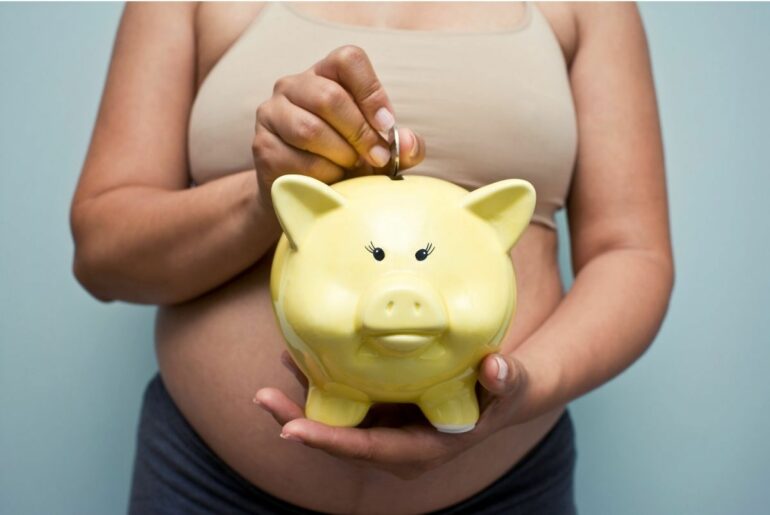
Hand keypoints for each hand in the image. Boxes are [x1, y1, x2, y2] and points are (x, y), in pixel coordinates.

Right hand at [252, 45, 425, 208]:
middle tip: (377, 157)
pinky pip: (297, 161)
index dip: (372, 92)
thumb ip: (402, 147)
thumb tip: (409, 142)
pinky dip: (323, 176)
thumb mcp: (381, 152)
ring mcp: (272, 113)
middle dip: (360, 132)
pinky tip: (330, 180)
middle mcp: (293, 85)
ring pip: (310, 130)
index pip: (348, 60)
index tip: (387, 125)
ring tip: (351, 168)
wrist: (305, 194)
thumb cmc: (348, 163)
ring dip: (341, 156)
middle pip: (329, 97)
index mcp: (326, 74)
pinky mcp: (263, 146)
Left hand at [253, 351, 529, 479]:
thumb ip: (507, 379)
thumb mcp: (511, 386)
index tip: (291, 431)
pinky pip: (346, 404)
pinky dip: (322, 385)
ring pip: (337, 422)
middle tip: (261, 398)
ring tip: (272, 371)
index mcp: (423, 449)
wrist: (502, 393)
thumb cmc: (506, 392)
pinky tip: (300, 358)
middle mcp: (398, 446)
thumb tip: (496, 368)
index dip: (330, 441)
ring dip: (303, 402)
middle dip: (299, 422)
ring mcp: (388, 429)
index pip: (370, 450)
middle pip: (341, 440)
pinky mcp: (384, 410)